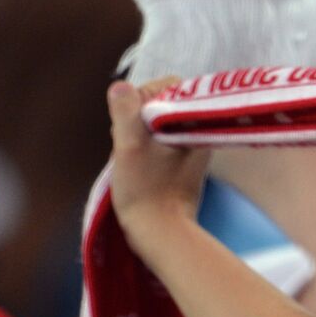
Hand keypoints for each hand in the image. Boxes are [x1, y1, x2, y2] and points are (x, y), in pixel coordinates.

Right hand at [107, 78, 209, 242]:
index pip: (168, 86)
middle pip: (159, 106)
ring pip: (155, 125)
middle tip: (130, 144)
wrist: (162, 231)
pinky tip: (136, 167)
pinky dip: (143, 150)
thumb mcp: (129, 147)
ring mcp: (189, 148)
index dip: (142, 97)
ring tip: (131, 158)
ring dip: (138, 136)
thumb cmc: (145, 189)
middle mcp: (194, 132)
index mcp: (190, 122)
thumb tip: (121, 85)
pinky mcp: (182, 164)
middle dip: (137, 119)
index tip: (131, 120)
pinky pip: (159, 143)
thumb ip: (125, 113)